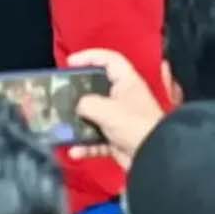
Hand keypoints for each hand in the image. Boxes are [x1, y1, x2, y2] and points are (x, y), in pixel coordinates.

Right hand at [65, 49, 164, 169]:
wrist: (153, 157)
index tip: (70, 62)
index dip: (89, 56)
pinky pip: (95, 139)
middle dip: (78, 92)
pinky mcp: (116, 140)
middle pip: (96, 88)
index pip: (109, 59)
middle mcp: (123, 98)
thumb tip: (79, 107)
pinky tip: (75, 150)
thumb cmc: (135, 126)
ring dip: (77, 123)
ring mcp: (119, 120)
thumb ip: (87, 103)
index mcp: (127, 82)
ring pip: (93, 116)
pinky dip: (84, 145)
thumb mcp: (107, 109)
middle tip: (61, 94)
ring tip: (62, 125)